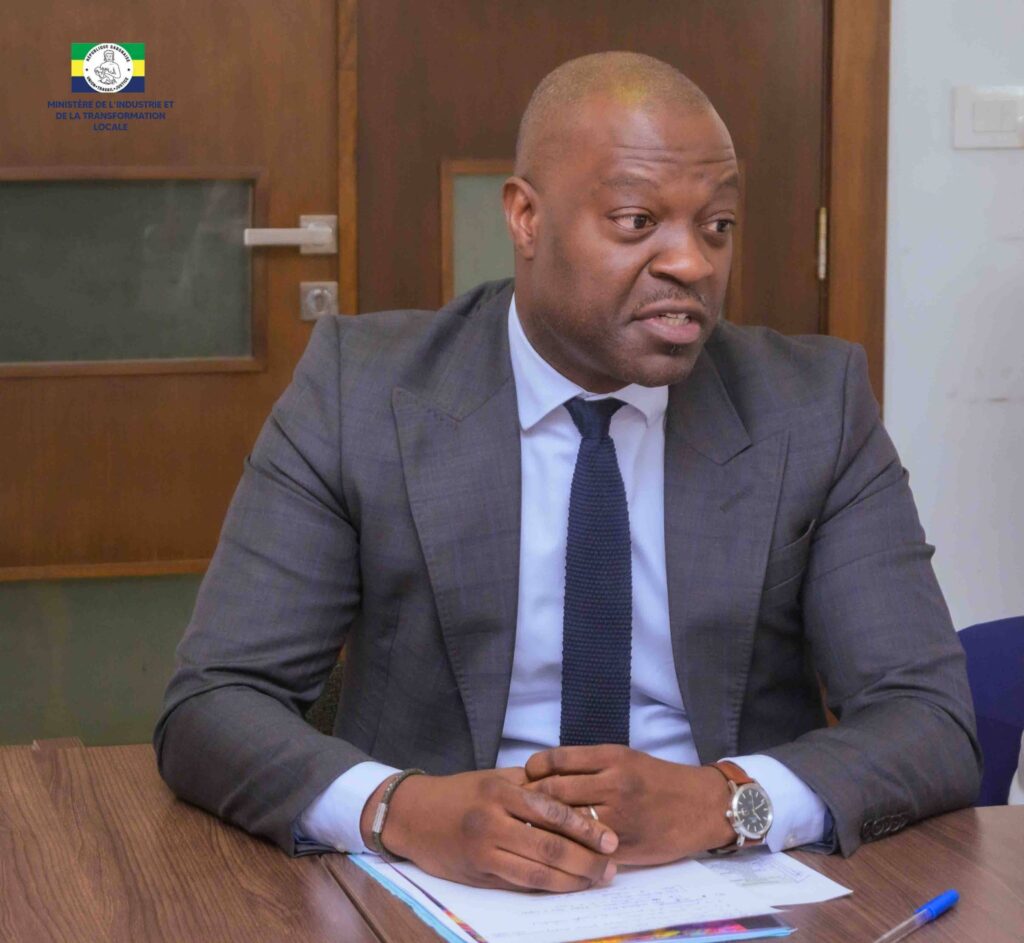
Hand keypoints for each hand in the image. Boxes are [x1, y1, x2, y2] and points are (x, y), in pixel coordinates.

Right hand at [359, 767, 619, 891]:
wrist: (413, 814)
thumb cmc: (460, 792)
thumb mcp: (493, 777)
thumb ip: (530, 786)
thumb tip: (575, 795)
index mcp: (499, 790)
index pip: (552, 811)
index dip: (585, 827)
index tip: (611, 839)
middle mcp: (491, 820)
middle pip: (549, 845)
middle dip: (587, 859)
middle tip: (613, 865)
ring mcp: (483, 850)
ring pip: (537, 871)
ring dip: (573, 879)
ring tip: (598, 879)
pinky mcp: (478, 873)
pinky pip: (519, 883)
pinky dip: (547, 886)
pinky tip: (567, 886)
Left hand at [525, 745, 734, 864]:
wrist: (701, 806)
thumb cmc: (660, 780)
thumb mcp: (626, 758)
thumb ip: (590, 765)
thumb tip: (545, 773)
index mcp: (613, 757)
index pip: (556, 759)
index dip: (534, 769)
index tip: (527, 775)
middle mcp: (614, 783)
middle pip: (553, 791)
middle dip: (530, 799)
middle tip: (518, 805)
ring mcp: (618, 816)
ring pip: (564, 820)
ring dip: (542, 825)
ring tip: (529, 825)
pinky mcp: (622, 843)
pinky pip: (582, 845)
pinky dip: (565, 844)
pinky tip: (555, 843)